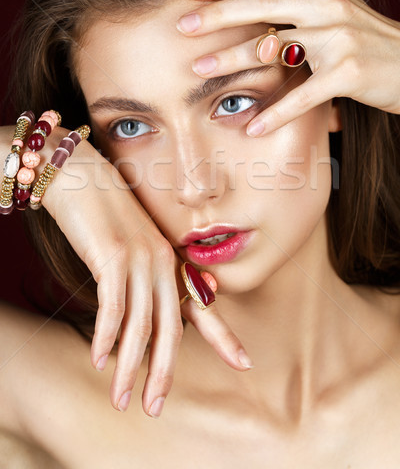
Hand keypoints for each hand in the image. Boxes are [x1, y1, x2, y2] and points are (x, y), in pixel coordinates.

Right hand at [39, 127, 252, 416]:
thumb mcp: (132, 247)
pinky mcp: (113, 255)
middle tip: (153, 406)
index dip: (223, 336)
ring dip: (129, 367)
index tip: (244, 362)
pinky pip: (113, 306)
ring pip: (141, 325)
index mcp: (171, 261)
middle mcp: (162, 262)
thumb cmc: (105, 213)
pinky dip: (106, 336)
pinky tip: (99, 359)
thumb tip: (147, 316)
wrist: (81, 177)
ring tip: (121, 399)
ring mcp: (140, 258)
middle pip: (171, 328)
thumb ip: (146, 278)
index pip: (202, 305)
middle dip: (163, 373)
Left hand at [177, 0, 399, 135]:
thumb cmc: (368, 32)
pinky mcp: (348, 74)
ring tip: (200, 71)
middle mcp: (327, 7)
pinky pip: (304, 95)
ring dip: (234, 60)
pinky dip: (277, 113)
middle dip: (218, 15)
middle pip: (263, 5)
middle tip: (182, 26)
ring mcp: (339, 40)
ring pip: (277, 48)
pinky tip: (252, 126)